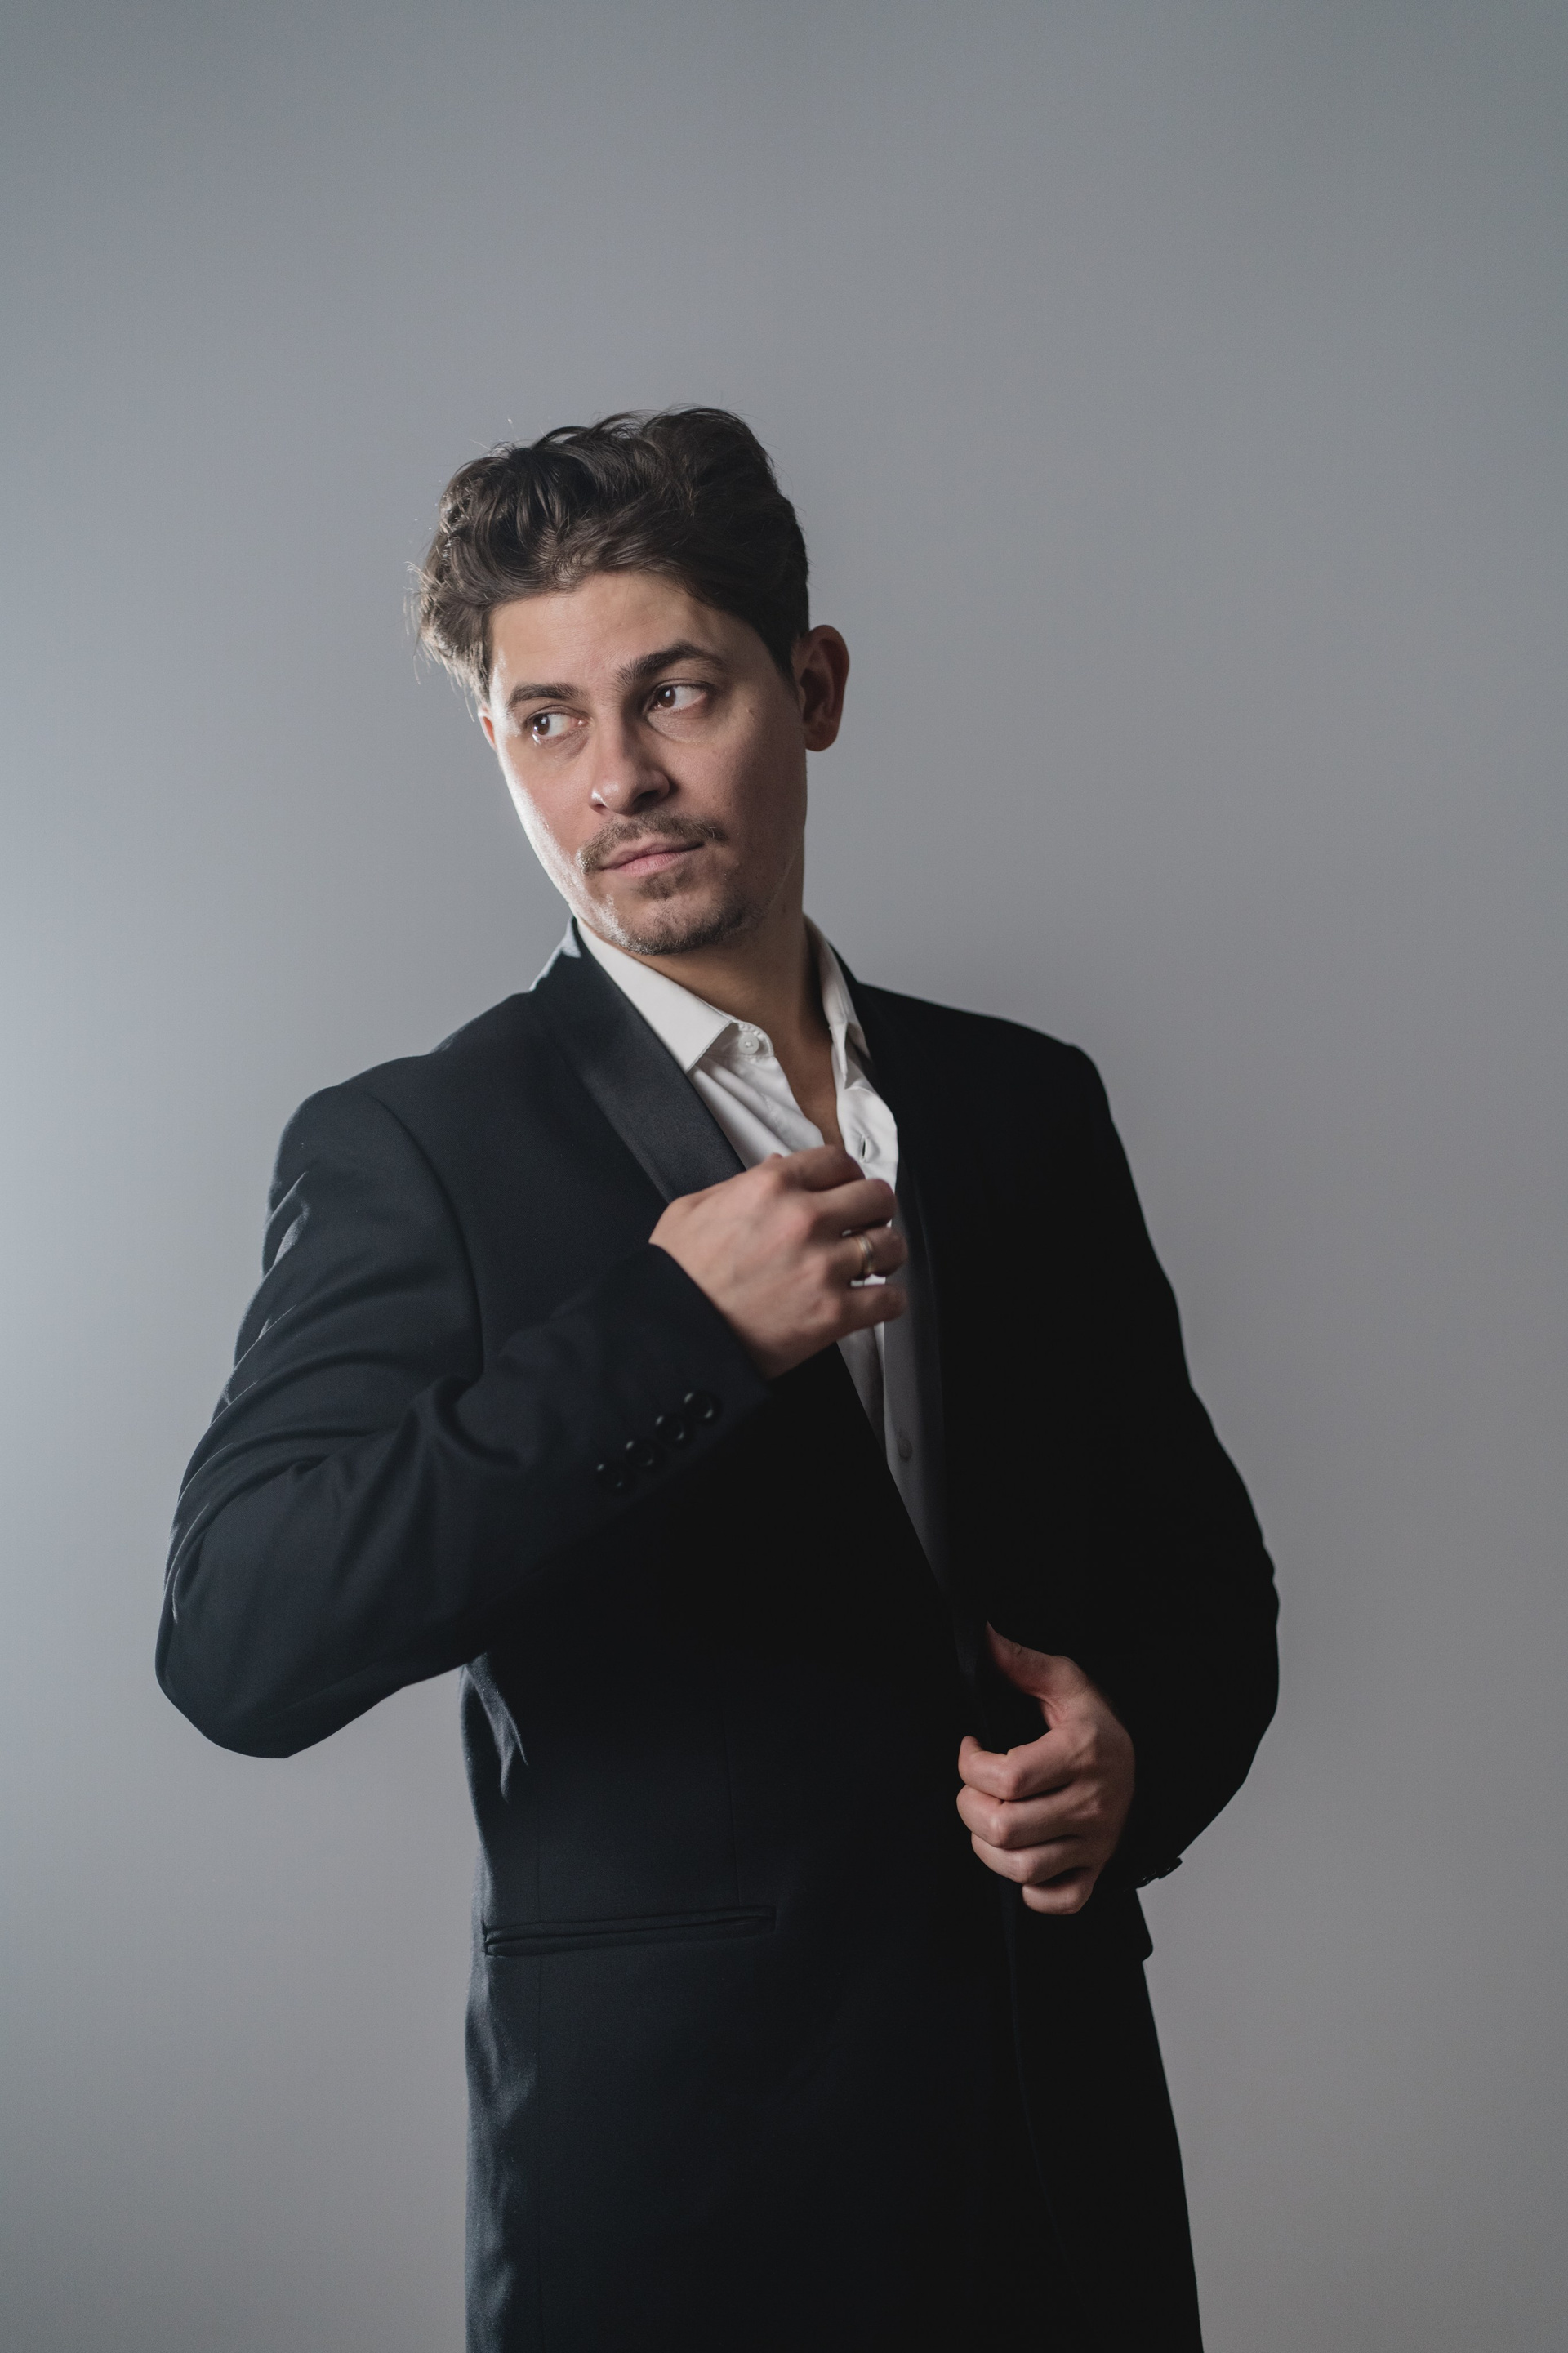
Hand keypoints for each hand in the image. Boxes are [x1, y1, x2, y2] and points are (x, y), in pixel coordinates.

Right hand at [650, 1144, 906, 1379]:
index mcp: (771, 1187)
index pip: (837, 1161)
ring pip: (891, 1245)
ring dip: (889, 1253)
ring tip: (877, 1263)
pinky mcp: (832, 1313)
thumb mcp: (694, 1209)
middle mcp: (804, 1220)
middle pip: (876, 1196)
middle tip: (868, 1222)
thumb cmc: (676, 1276)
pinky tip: (877, 1299)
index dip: (848, 1175)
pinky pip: (889, 1300)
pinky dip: (889, 1301)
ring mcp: (822, 1267)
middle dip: (876, 1209)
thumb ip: (742, 1183)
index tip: (847, 1189)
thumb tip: (777, 1167)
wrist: (672, 1335)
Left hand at [956, 1627, 1135, 1914]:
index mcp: (1082, 1754)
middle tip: (973, 1788)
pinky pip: (1057, 1901)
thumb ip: (1023, 1663)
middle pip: (1006, 1829)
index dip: (970, 1766)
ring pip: (1022, 1870)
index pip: (1008, 1779)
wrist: (1145, 1763)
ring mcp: (1096, 1844)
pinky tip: (1021, 1855)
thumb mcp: (1066, 1684)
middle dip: (970, 1808)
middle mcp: (1092, 1804)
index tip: (970, 1749)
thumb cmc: (1096, 1724)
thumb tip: (984, 1638)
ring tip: (988, 1818)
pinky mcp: (1096, 1871)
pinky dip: (1030, 1889)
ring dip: (988, 1848)